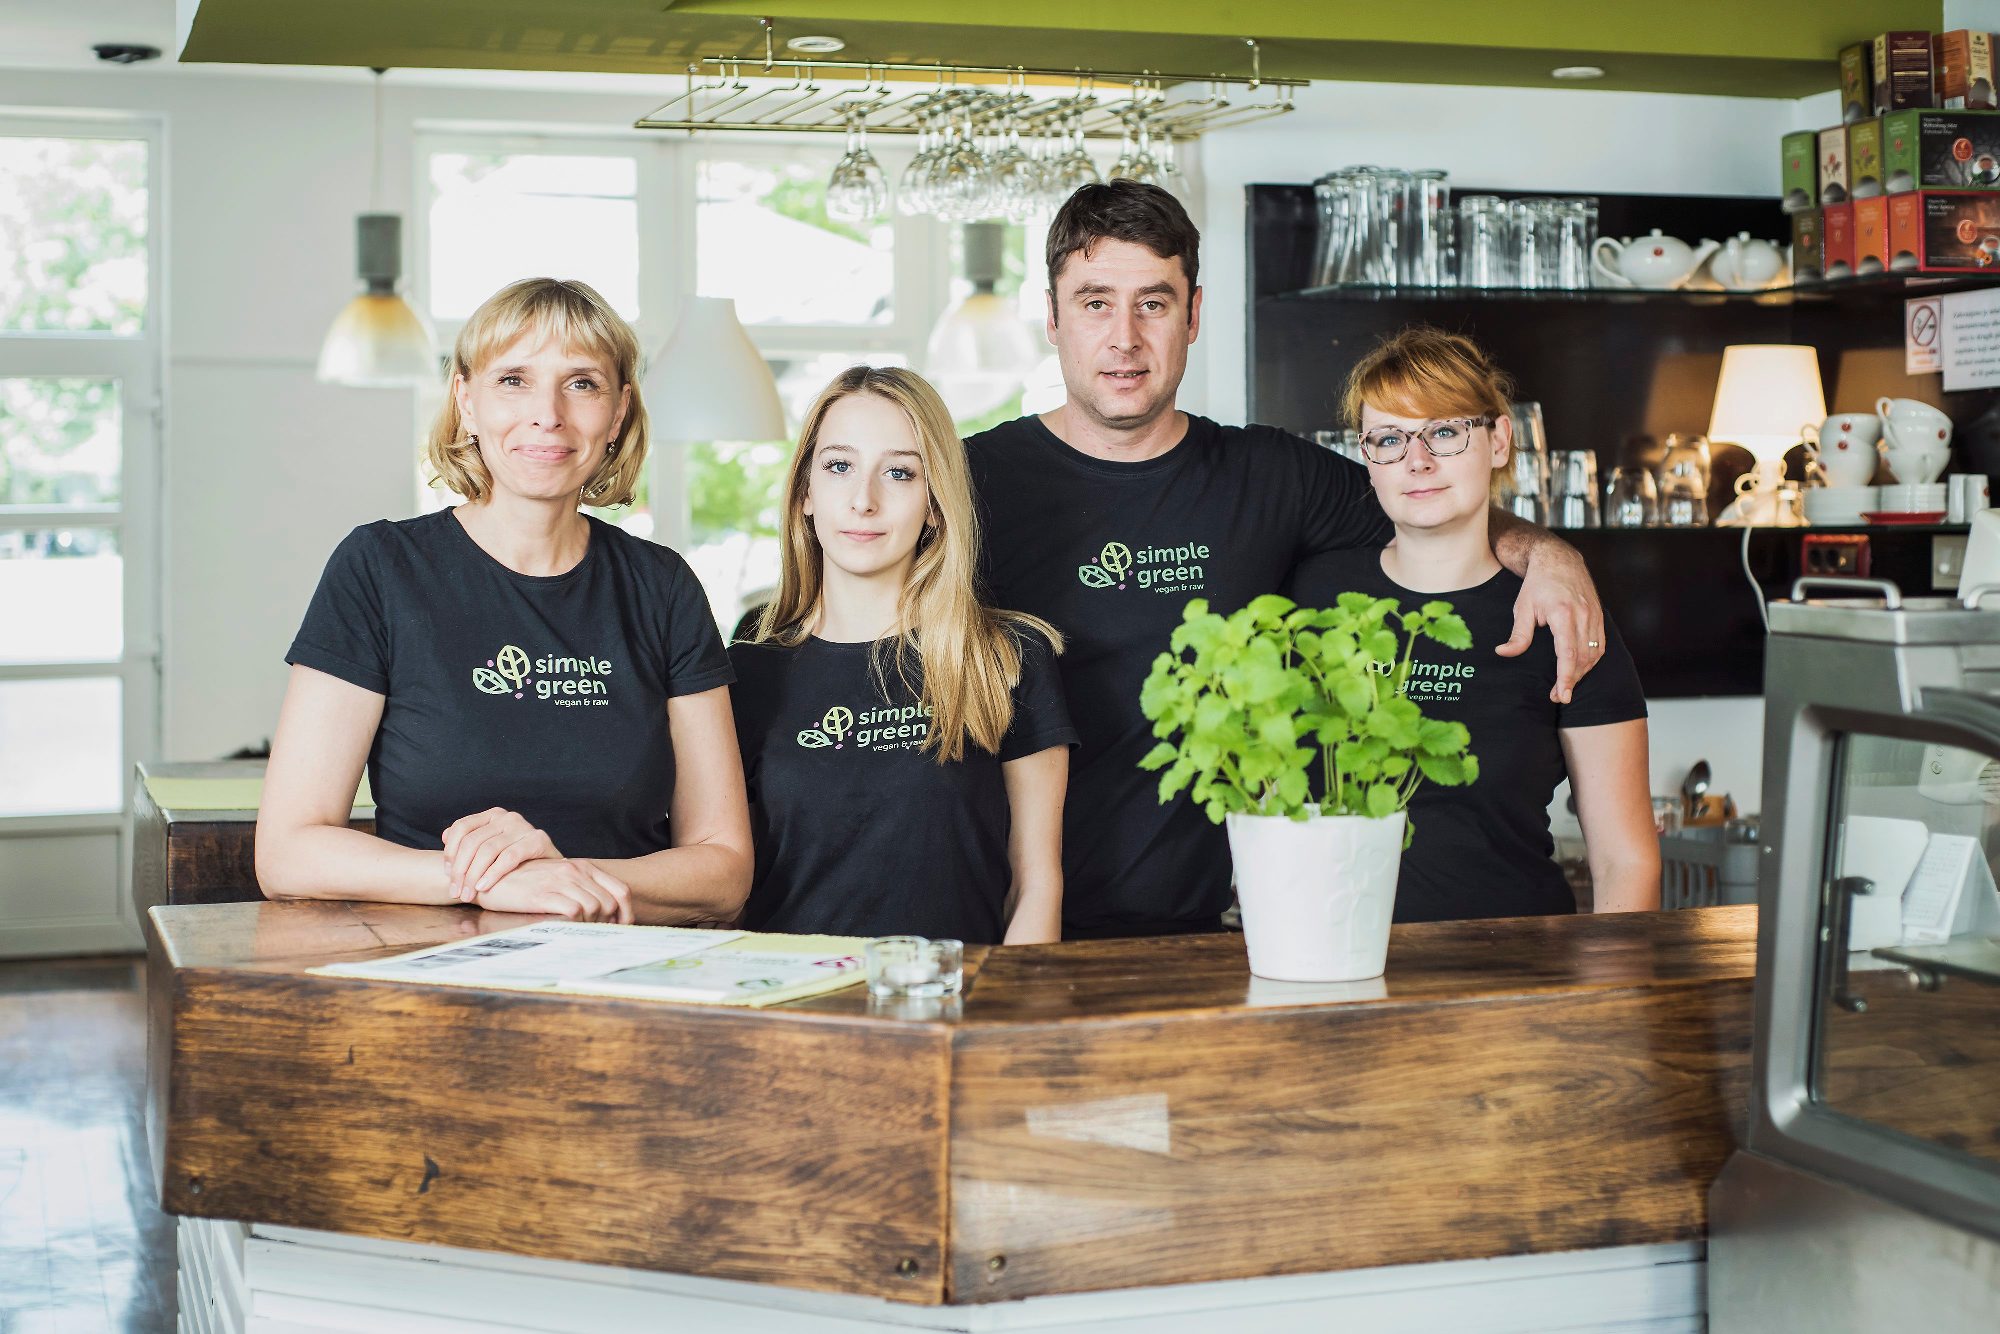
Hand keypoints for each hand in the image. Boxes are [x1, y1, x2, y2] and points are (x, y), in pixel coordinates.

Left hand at [441, 807, 560, 901]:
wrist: (554, 870)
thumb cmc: (518, 862)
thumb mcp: (491, 848)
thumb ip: (469, 841)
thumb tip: (444, 836)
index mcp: (493, 815)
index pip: (461, 827)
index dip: (450, 851)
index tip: (447, 874)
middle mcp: (507, 817)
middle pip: (472, 842)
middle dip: (460, 870)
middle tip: (456, 891)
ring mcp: (523, 826)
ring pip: (488, 850)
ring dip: (473, 875)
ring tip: (468, 893)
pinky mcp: (538, 839)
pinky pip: (509, 858)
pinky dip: (493, 874)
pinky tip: (484, 887)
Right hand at [472, 858, 633, 922]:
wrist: (490, 879)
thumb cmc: (524, 883)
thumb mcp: (557, 880)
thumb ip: (579, 890)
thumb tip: (603, 915)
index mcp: (581, 867)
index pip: (620, 890)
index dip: (626, 913)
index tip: (621, 928)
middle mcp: (574, 871)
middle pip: (610, 902)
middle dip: (609, 923)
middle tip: (598, 935)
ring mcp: (559, 881)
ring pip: (595, 907)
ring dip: (592, 925)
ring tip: (581, 932)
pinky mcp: (543, 894)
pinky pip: (574, 912)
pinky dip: (576, 924)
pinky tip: (568, 929)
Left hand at [1498, 541, 1604, 703]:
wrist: (1559, 560)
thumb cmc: (1537, 584)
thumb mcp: (1522, 607)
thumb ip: (1517, 634)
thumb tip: (1503, 653)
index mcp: (1563, 613)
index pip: (1568, 653)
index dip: (1566, 677)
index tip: (1562, 694)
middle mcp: (1583, 615)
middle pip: (1582, 658)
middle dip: (1571, 680)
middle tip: (1558, 696)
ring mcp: (1594, 615)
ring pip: (1594, 654)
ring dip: (1582, 673)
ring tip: (1566, 685)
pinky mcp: (1599, 616)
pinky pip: (1600, 645)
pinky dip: (1591, 660)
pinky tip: (1579, 669)